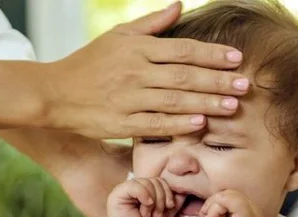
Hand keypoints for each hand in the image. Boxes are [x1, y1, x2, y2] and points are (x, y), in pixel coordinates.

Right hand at [43, 1, 248, 137]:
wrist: (53, 93)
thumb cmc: (89, 63)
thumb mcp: (117, 36)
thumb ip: (151, 24)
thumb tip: (179, 5)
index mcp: (137, 49)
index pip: (182, 50)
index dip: (211, 54)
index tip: (236, 59)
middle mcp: (135, 72)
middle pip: (184, 75)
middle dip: (217, 80)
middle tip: (244, 85)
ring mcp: (128, 99)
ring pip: (174, 100)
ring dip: (205, 103)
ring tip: (232, 106)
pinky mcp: (121, 124)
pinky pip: (155, 124)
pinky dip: (178, 124)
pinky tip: (200, 124)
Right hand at [107, 177, 185, 216]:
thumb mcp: (165, 215)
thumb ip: (174, 202)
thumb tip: (184, 190)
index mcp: (145, 189)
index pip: (161, 181)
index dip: (168, 192)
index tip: (169, 207)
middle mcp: (135, 186)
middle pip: (156, 180)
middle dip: (161, 198)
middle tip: (157, 215)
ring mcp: (126, 188)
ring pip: (147, 183)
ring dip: (153, 202)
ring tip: (149, 215)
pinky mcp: (118, 193)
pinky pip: (135, 186)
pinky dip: (144, 196)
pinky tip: (145, 208)